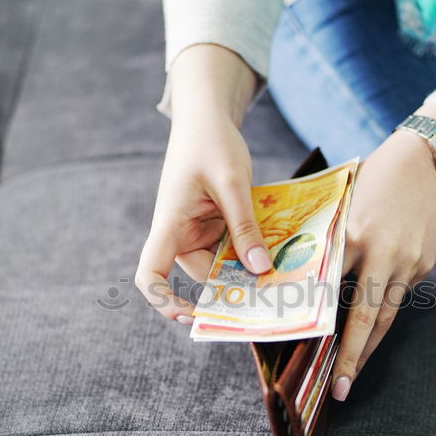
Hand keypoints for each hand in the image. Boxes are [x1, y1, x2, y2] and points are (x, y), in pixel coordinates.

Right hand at [135, 112, 271, 323]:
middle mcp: (180, 235)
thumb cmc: (211, 143)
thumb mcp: (233, 182)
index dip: (164, 300)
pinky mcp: (215, 227)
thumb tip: (260, 270)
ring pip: (225, 265)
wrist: (207, 119)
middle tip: (276, 295)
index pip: (150, 273)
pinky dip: (253, 251)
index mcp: (169, 224)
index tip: (191, 316)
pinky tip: (280, 252)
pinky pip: (234, 249)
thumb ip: (245, 226)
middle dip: (235, 286)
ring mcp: (198, 232)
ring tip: (285, 272)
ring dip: (250, 267)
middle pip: (205, 275)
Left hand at [330, 126, 435, 401]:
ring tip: (352, 375)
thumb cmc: (374, 177)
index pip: (329, 290)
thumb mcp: (344, 203)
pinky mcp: (424, 265)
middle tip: (338, 390)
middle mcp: (381, 253)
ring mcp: (407, 263)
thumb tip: (307, 279)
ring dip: (368, 348)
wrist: (430, 158)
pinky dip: (382, 315)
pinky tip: (368, 332)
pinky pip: (399, 296)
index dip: (316, 324)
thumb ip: (329, 240)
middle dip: (350, 358)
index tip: (303, 351)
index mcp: (352, 235)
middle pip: (363, 317)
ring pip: (385, 316)